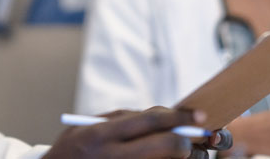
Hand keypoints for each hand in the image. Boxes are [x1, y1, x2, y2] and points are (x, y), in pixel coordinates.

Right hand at [45, 107, 209, 158]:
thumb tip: (160, 115)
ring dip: (180, 158)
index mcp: (101, 135)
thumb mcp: (87, 127)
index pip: (150, 121)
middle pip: (165, 146)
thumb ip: (121, 118)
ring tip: (183, 152)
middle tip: (197, 137)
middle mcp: (112, 157)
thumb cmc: (72, 151)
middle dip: (187, 141)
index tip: (198, 115)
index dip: (178, 116)